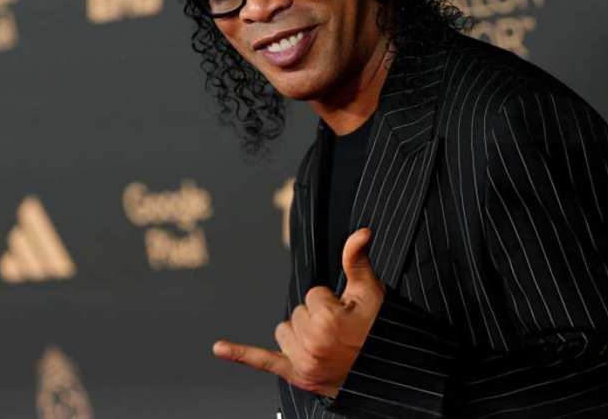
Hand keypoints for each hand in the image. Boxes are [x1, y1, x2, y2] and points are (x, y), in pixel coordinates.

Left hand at [212, 227, 384, 397]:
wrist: (388, 374)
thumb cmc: (382, 333)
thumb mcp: (373, 294)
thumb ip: (358, 260)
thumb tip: (361, 232)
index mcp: (328, 321)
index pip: (313, 294)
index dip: (333, 302)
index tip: (348, 316)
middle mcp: (312, 344)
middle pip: (297, 312)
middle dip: (319, 318)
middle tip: (343, 332)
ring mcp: (303, 363)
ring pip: (284, 331)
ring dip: (302, 334)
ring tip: (329, 344)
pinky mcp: (297, 375)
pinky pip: (263, 361)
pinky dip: (241, 354)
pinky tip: (219, 347)